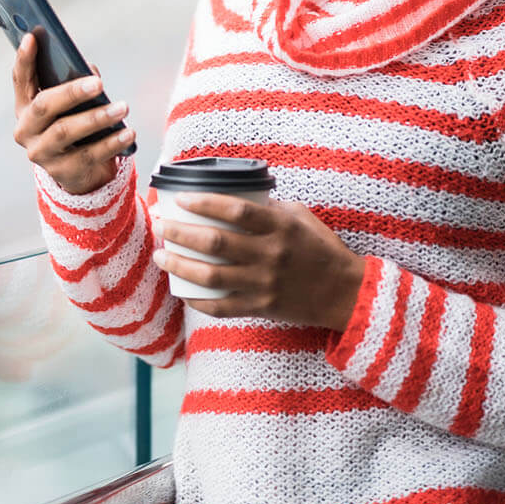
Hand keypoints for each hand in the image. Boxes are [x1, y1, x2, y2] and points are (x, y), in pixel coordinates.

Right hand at [11, 32, 133, 194]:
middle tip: (99, 84)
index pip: (20, 80)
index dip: (24, 59)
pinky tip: (127, 132)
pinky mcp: (62, 172)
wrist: (80, 172)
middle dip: (72, 92)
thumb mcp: (70, 106)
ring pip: (66, 131)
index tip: (32, 37)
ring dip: (97, 118)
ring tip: (122, 108)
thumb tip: (90, 73)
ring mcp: (42, 153)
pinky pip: (88, 155)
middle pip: (44, 107)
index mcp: (25, 107)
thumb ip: (74, 85)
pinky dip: (111, 142)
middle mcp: (27, 130)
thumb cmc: (74, 128)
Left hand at [151, 192, 364, 328]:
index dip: (204, 203)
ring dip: (179, 265)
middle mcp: (270, 254)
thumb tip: (232, 196)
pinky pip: (221, 306)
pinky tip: (181, 291)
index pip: (235, 210)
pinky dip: (198, 300)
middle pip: (214, 242)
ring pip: (211, 275)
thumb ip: (268, 207)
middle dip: (180, 232)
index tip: (180, 199)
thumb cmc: (321, 248)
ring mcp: (264, 283)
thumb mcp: (301, 216)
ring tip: (159, 256)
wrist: (345, 292)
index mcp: (279, 226)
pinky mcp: (261, 306)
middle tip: (161, 224)